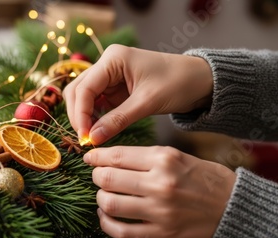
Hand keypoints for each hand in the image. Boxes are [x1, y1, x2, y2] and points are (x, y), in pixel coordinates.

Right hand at [64, 44, 212, 144]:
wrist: (199, 80)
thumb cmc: (177, 83)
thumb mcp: (147, 103)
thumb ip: (117, 120)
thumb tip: (92, 138)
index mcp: (113, 58)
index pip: (84, 88)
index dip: (80, 114)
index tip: (84, 137)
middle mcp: (107, 64)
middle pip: (78, 90)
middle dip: (78, 115)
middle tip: (86, 139)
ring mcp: (109, 75)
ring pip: (84, 97)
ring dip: (84, 117)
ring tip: (92, 137)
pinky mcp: (115, 87)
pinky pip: (96, 103)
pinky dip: (94, 117)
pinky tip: (99, 130)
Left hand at [84, 146, 235, 237]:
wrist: (236, 209)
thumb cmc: (207, 179)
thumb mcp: (179, 156)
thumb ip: (146, 158)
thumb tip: (111, 159)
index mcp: (164, 159)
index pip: (116, 156)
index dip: (96, 157)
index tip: (90, 158)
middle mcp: (160, 184)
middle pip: (107, 179)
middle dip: (96, 176)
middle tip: (98, 176)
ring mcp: (160, 211)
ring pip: (109, 204)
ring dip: (100, 199)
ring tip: (104, 195)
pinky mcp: (162, 234)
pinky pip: (121, 232)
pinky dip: (107, 224)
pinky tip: (107, 216)